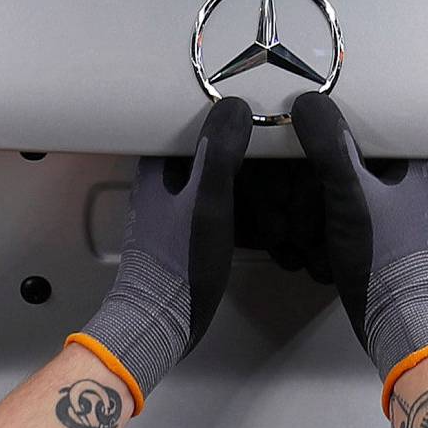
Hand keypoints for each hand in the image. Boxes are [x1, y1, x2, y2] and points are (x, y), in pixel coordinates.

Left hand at [67, 95, 252, 413]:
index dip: (209, 113)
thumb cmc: (176, 266)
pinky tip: (263, 210)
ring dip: (239, 174)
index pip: (179, 127)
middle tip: (265, 132)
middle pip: (198, 152)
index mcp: (156, 175)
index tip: (238, 101)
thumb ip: (220, 154)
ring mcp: (173, 217)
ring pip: (209, 180)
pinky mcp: (186, 241)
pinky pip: (218, 208)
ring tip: (271, 167)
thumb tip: (235, 106)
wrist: (160, 325)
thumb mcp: (207, 202)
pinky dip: (240, 203)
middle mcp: (161, 191)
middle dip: (231, 143)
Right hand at [291, 92, 427, 412]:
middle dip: (307, 196)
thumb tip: (310, 102)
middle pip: (340, 168)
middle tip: (293, 218)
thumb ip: (329, 147)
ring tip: (302, 243)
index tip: (295, 153)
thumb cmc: (387, 262)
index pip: (362, 130)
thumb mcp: (351, 196)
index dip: (323, 142)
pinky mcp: (376, 243)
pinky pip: (337, 229)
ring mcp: (392, 216)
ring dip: (308, 222)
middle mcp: (407, 185)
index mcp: (412, 164)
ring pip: (333, 200)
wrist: (400, 328)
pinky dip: (318, 242)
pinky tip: (309, 258)